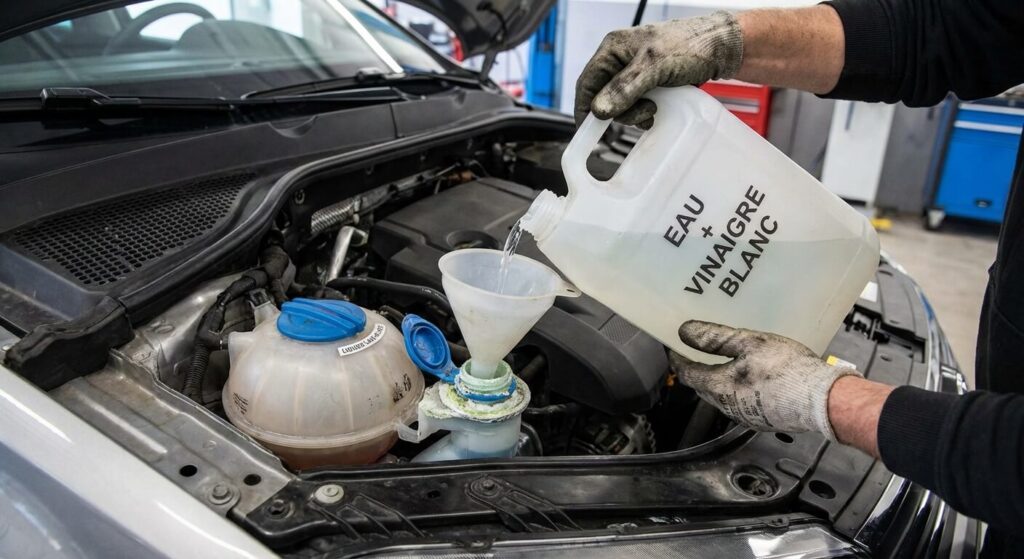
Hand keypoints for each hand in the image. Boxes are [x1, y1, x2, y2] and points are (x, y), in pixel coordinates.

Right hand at [574, 11, 743, 127]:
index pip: (586, 83)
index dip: (585, 109)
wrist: (724, 47)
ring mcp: (635, 72)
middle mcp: (621, 59)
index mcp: (613, 48)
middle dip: (620, 112)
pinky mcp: (650, 82)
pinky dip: (645, 112)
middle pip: (603, 97)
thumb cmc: (692, 44)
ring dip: (634, 113)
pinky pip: (637, 104)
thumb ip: (625, 88)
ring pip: (621, 104)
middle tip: (642, 113)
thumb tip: (599, 110)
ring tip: (654, 108)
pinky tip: (659, 109)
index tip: (587, 131)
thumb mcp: (654, 66)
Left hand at [670, 320, 860, 440]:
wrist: (823, 400)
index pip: (687, 374)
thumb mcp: (749, 343)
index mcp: (720, 387)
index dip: (678, 359)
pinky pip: (741, 404)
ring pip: (722, 398)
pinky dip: (737, 390)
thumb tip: (685, 332)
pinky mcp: (764, 421)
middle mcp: (728, 407)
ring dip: (717, 381)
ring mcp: (746, 417)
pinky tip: (750, 380)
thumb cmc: (787, 370)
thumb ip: (715, 338)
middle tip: (695, 353)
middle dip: (696, 371)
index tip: (673, 348)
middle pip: (703, 388)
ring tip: (722, 363)